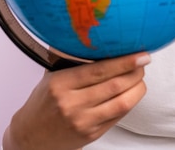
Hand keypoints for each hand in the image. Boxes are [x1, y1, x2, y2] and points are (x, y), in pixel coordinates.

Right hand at [4, 52, 150, 149]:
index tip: (140, 54)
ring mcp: (83, 121)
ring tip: (140, 76)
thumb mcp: (51, 77)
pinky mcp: (92, 134)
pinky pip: (119, 116)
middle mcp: (72, 103)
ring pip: (122, 102)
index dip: (124, 62)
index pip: (99, 70)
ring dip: (137, 87)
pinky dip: (130, 101)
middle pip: (115, 85)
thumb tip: (96, 36)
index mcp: (60, 84)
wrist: (31, 137)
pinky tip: (131, 92)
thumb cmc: (43, 103)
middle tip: (143, 61)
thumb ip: (72, 59)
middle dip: (135, 72)